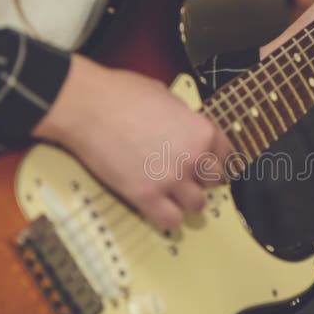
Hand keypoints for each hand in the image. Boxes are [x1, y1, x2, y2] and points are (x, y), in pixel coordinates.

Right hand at [32, 54, 231, 228]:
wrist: (87, 105)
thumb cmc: (122, 93)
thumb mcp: (166, 95)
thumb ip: (184, 117)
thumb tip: (185, 125)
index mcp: (202, 131)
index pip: (226, 154)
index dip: (214, 158)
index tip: (206, 162)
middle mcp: (193, 158)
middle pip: (214, 181)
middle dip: (200, 178)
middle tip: (185, 175)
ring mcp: (171, 180)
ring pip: (197, 204)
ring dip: (186, 200)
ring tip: (172, 194)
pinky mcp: (146, 196)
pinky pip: (171, 220)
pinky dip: (168, 218)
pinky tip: (159, 209)